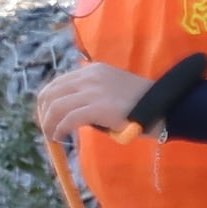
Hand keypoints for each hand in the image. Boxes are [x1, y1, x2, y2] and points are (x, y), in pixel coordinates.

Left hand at [35, 60, 153, 143]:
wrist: (163, 108)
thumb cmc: (139, 104)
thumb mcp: (110, 91)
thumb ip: (89, 96)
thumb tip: (65, 114)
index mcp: (92, 70)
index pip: (58, 83)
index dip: (47, 101)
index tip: (46, 117)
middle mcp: (89, 76)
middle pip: (51, 93)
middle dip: (44, 113)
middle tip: (46, 129)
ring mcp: (94, 90)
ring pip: (56, 106)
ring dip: (49, 123)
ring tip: (51, 136)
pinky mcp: (98, 107)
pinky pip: (69, 119)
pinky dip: (59, 129)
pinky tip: (59, 137)